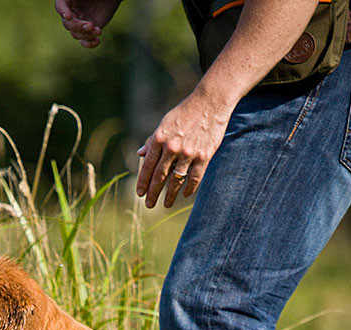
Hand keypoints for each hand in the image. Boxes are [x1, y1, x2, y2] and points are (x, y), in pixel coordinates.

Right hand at [54, 0, 121, 47]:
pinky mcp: (89, 31)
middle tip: (90, 25)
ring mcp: (80, 23)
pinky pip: (85, 41)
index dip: (63, 12)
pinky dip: (90, 44)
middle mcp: (71, 13)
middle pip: (68, 24)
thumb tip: (71, 11)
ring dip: (87, 35)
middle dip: (78, 27)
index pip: (60, 6)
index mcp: (68, 1)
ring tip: (98, 30)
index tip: (69, 16)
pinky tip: (97, 41)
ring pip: (76, 34)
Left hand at [136, 88, 233, 207]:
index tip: (140, 194)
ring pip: (176, 180)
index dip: (143, 182)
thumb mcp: (164, 123)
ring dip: (170, 195)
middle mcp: (172, 147)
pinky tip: (185, 195)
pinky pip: (195, 178)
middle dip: (153, 193)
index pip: (148, 166)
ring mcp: (189, 153)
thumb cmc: (185, 112)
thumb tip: (140, 154)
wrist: (210, 103)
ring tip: (166, 204)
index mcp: (159, 139)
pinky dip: (190, 188)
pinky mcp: (204, 156)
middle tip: (149, 205)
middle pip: (160, 176)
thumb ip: (152, 140)